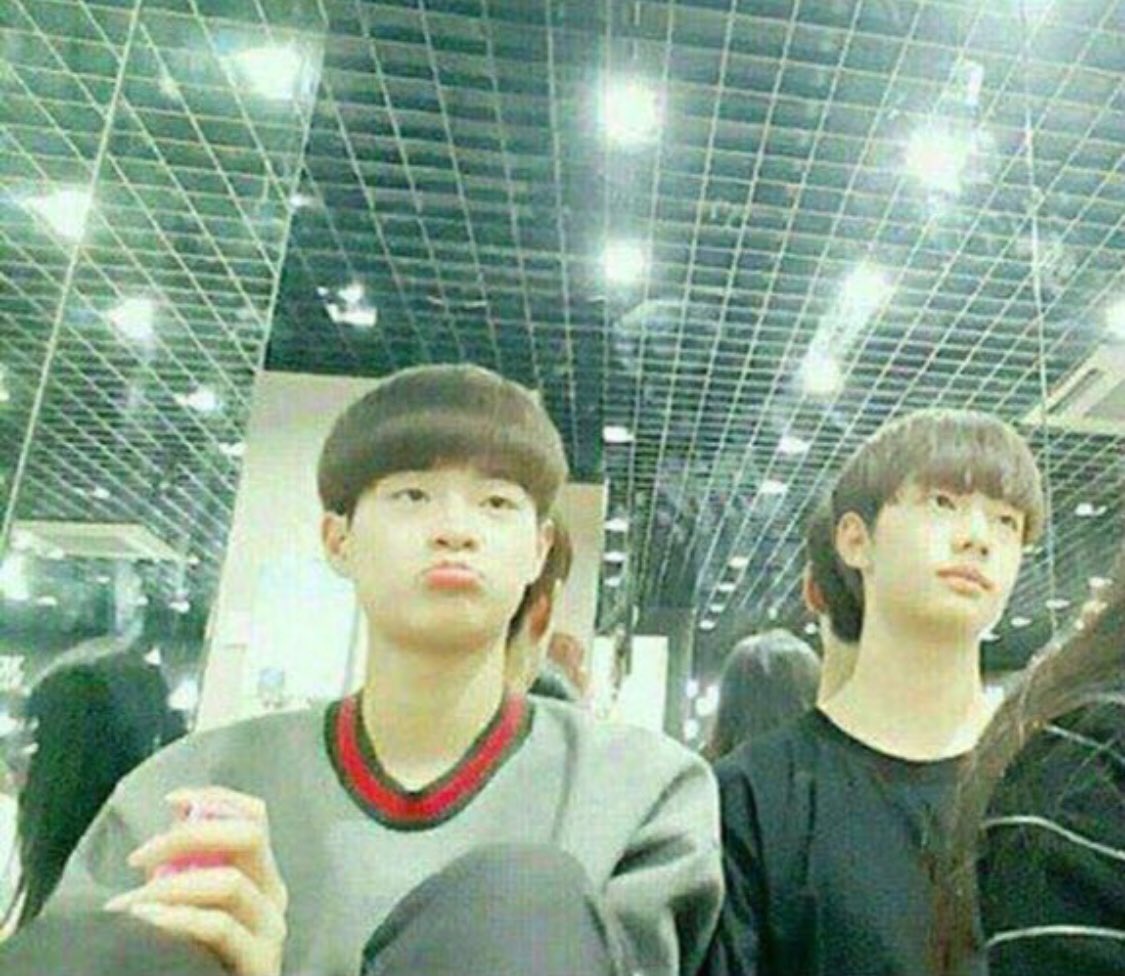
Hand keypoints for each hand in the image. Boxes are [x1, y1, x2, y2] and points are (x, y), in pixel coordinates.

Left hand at [105, 787, 288, 975]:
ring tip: (129, 903)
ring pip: (229, 882)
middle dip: (190, 836)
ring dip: (170, 886)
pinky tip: (144, 920)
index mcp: (262, 874)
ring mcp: (271, 928)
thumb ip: (189, 866)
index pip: (254, 815)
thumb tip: (174, 816)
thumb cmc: (195, 955)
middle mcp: (274, 893)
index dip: (216, 799)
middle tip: (140, 855)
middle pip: (249, 836)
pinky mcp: (260, 962)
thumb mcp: (192, 901)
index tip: (171, 801)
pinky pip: (219, 926)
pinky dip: (177, 918)